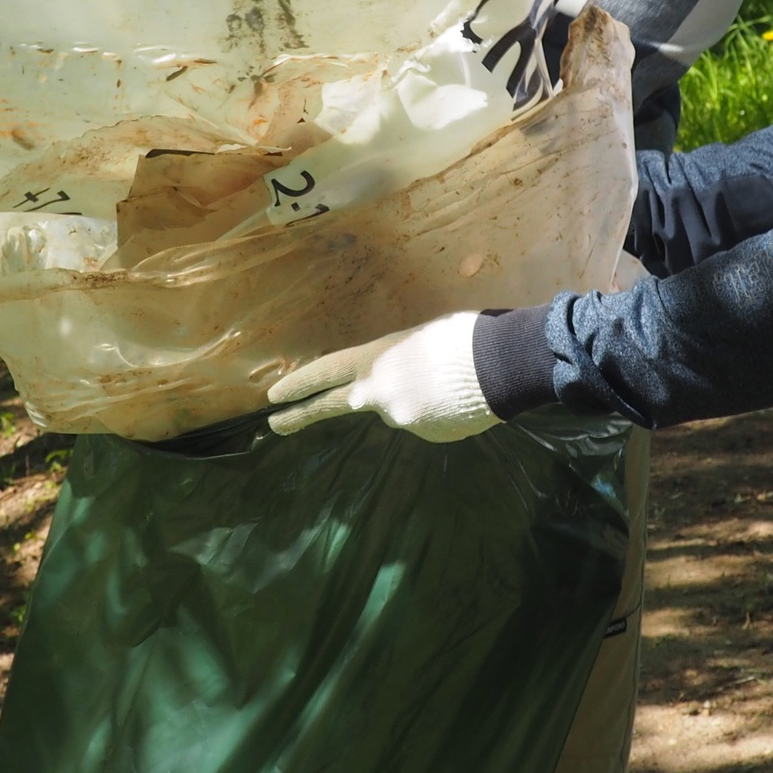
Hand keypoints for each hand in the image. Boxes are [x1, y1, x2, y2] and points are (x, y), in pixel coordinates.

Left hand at [265, 312, 497, 442]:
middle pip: (333, 405)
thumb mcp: (416, 341)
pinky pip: (425, 422)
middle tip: (273, 425)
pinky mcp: (425, 435)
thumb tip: (397, 387)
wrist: (501, 364)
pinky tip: (458, 398)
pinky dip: (437, 412)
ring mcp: (400, 418)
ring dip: (416, 398)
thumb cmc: (461, 337)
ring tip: (448, 380)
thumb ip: (395, 366)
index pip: (325, 373)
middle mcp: (378, 393)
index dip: (298, 384)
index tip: (272, 396)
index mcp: (375, 359)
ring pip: (400, 410)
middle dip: (301, 416)